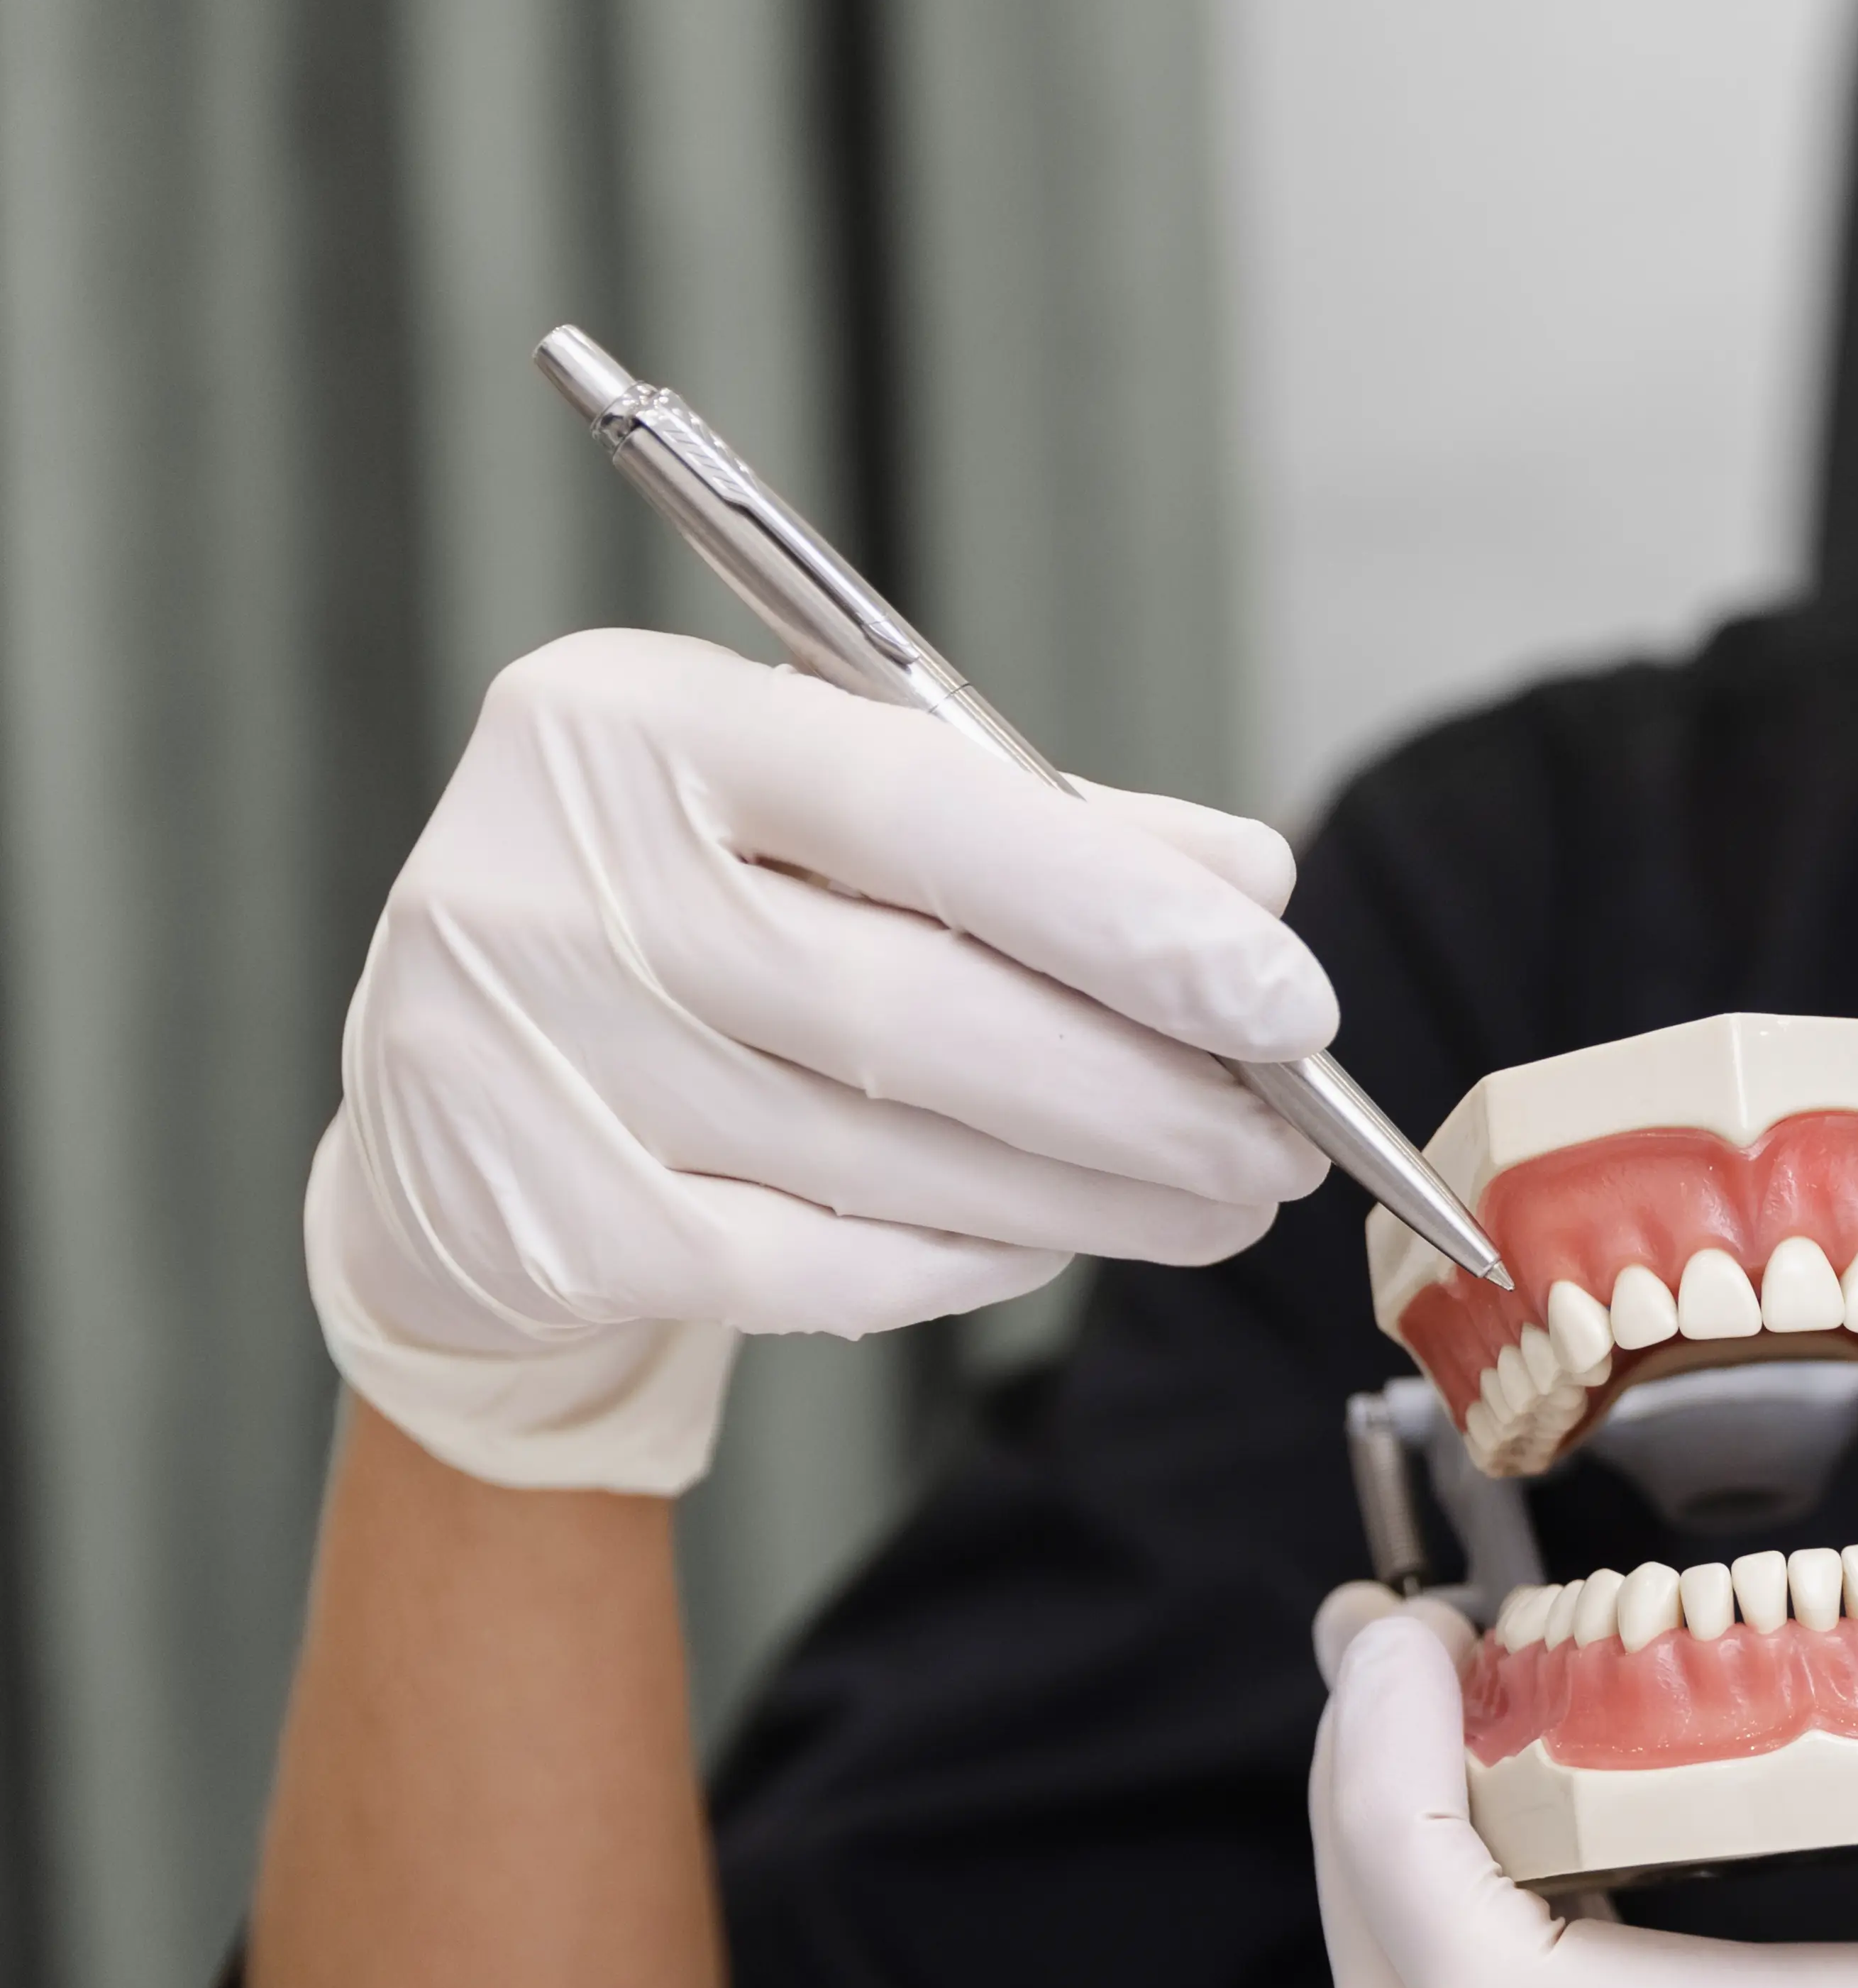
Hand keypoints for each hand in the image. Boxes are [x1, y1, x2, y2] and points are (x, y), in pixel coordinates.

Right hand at [307, 629, 1335, 1493]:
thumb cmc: (681, 930)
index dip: (1126, 912)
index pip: (921, 807)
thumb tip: (1254, 884)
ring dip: (1097, 1193)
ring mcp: (535, 1055)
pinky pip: (823, 1266)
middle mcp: (554, 875)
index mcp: (631, 721)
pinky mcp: (548, 1221)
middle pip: (923, 1009)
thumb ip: (1041, 839)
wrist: (441, 1121)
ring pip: (895, 1154)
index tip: (1287, 999)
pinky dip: (969, 1261)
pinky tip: (1054, 1243)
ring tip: (1224, 1198)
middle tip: (1287, 1140)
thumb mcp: (825, 828)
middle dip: (1147, 1092)